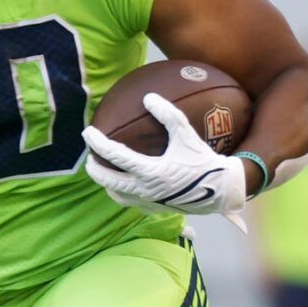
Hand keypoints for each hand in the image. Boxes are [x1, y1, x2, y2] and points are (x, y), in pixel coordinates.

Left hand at [81, 93, 248, 216]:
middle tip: (89, 159)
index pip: (116, 156)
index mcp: (150, 171)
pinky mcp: (155, 209)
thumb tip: (148, 97)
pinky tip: (125, 185)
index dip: (98, 143)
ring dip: (107, 185)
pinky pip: (132, 203)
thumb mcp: (187, 134)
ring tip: (103, 174)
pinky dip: (122, 194)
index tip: (87, 132)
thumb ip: (168, 114)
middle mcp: (145, 189)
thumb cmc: (202, 160)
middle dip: (95, 170)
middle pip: (109, 181)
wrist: (220, 190)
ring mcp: (149, 202)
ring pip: (118, 196)